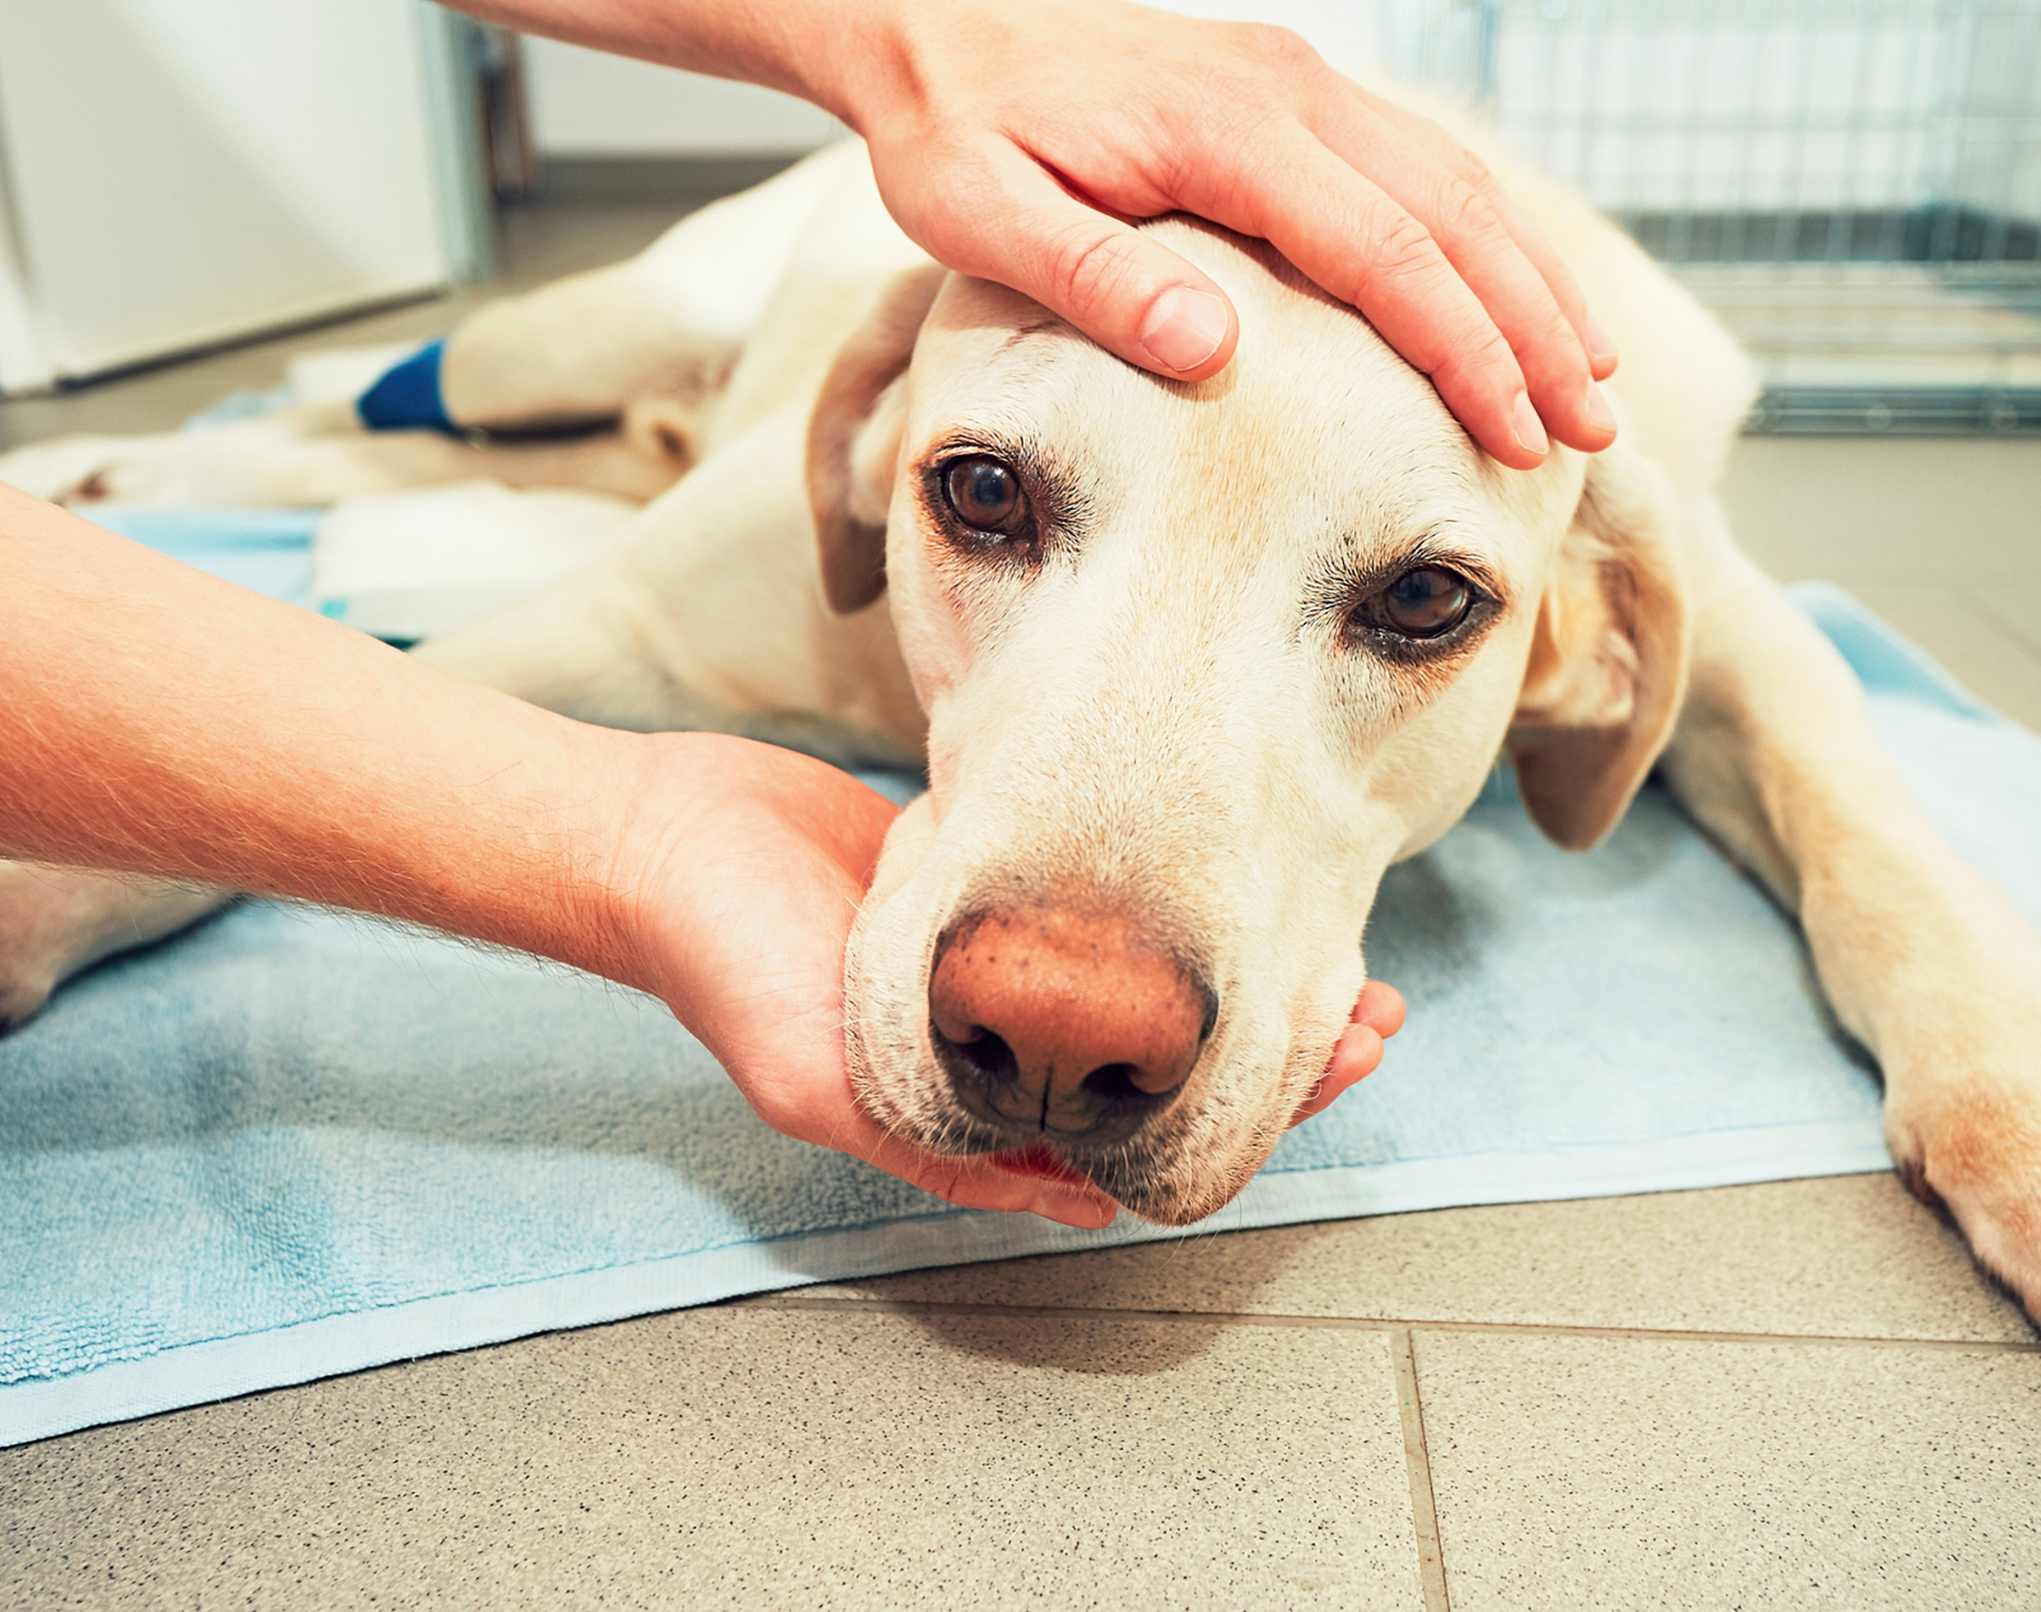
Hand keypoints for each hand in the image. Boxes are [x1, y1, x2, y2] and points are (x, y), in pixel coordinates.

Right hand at [606, 733, 1397, 1226]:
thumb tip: (1077, 1204)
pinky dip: (1187, 914)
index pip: (1147, 1130)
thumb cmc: (730, 961)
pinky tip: (1248, 889)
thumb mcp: (821, 1081)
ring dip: (1252, 977)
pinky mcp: (1002, 887)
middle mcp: (1008, 1045)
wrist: (666, 836)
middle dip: (1283, 1043)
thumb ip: (940, 1149)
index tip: (1342, 1054)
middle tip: (1374, 1010)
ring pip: (1163, 990)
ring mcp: (1011, 968)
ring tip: (1343, 955)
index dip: (1255, 1103)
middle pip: (1178, 1063)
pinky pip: (1116, 913)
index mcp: (978, 1108)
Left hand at [850, 0, 1618, 469]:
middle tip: (1594, 433)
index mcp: (1228, 129)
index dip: (1468, 353)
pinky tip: (1521, 296)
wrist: (936, 24)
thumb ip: (1096, 281)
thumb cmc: (953, 128)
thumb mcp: (982, 215)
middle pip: (1457, 217)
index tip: (1521, 437)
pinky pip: (1424, 163)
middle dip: (1537, 330)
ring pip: (1461, 183)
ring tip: (1592, 379)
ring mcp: (1302, 81)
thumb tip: (1215, 348)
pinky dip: (1489, 236)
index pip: (1389, 253)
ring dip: (1533, 282)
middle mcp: (1289, 89)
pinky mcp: (1298, 91)